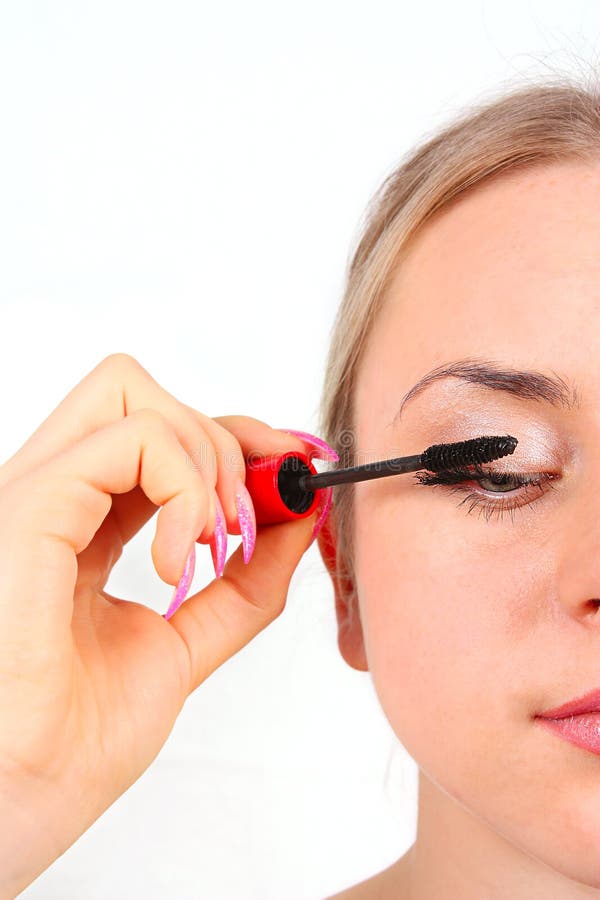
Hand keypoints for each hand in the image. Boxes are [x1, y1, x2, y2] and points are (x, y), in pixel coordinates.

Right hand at [0, 353, 321, 895]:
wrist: (25, 802)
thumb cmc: (76, 739)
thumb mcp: (185, 644)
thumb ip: (242, 582)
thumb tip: (296, 516)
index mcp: (79, 522)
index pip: (156, 434)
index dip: (230, 438)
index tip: (290, 469)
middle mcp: (52, 495)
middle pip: (138, 390)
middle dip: (221, 434)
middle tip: (250, 509)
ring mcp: (34, 495)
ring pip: (131, 392)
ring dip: (204, 459)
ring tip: (208, 545)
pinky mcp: (31, 508)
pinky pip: (129, 440)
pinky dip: (182, 486)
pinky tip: (178, 558)